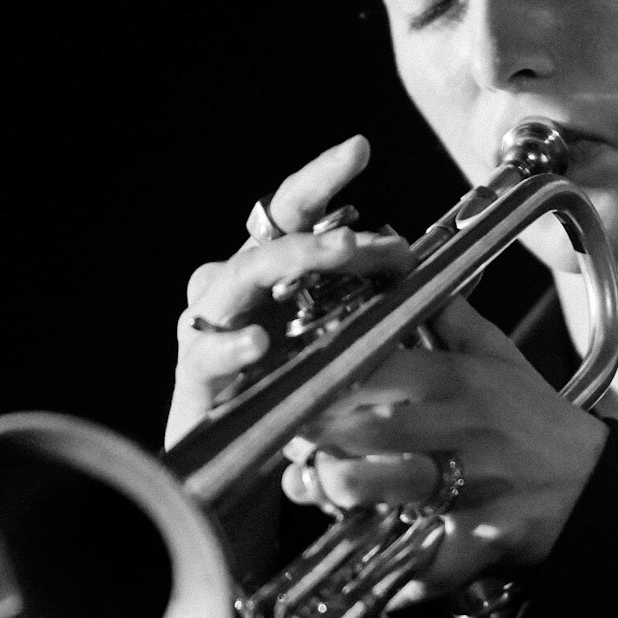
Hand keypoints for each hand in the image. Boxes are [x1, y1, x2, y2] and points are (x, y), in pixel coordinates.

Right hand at [166, 136, 412, 448]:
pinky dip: (233, 345)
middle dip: (316, 228)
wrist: (233, 468)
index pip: (293, 213)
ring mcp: (209, 327)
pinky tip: (259, 342)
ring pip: (238, 278)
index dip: (321, 177)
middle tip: (361, 236)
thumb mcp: (338, 344)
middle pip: (267, 238)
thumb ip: (370, 301)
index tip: (360, 149)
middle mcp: (235, 288)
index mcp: (270, 273)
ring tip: (336, 257)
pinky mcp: (194, 376)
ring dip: (288, 262)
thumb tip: (424, 260)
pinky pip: (207, 353)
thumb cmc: (287, 398)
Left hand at [283, 296, 609, 599]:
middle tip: (292, 447)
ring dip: (343, 493)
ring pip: (384, 486)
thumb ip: (451, 317)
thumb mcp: (502, 358)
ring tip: (325, 493)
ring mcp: (474, 482)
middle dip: (314, 439)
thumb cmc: (540, 421)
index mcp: (457, 379)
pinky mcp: (486, 534)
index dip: (320, 380)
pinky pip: (432, 559)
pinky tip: (379, 579)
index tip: (288, 390)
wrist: (601, 487)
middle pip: (363, 424)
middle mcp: (461, 425)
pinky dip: (402, 576)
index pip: (373, 365)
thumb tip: (407, 269)